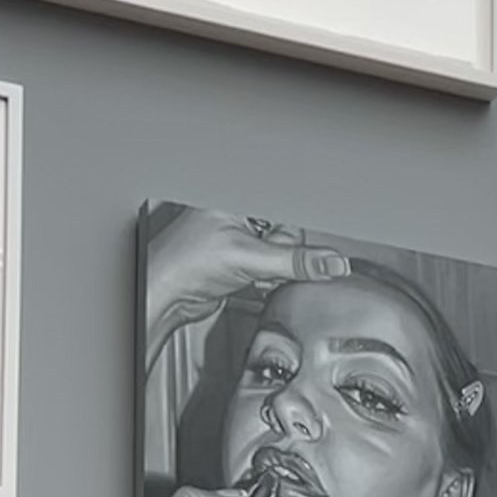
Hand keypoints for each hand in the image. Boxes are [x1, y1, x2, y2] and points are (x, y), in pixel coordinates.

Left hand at [147, 210, 347, 354]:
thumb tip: (331, 263)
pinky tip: (253, 284)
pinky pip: (269, 270)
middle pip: (286, 235)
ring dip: (275, 272)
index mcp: (239, 199)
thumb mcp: (249, 257)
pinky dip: (268, 280)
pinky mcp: (239, 264)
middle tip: (263, 264)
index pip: (285, 211)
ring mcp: (239, 241)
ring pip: (279, 256)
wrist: (165, 297)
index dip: (293, 233)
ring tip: (251, 275)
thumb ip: (296, 261)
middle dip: (282, 256)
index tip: (308, 251)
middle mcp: (239, 216)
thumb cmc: (184, 264)